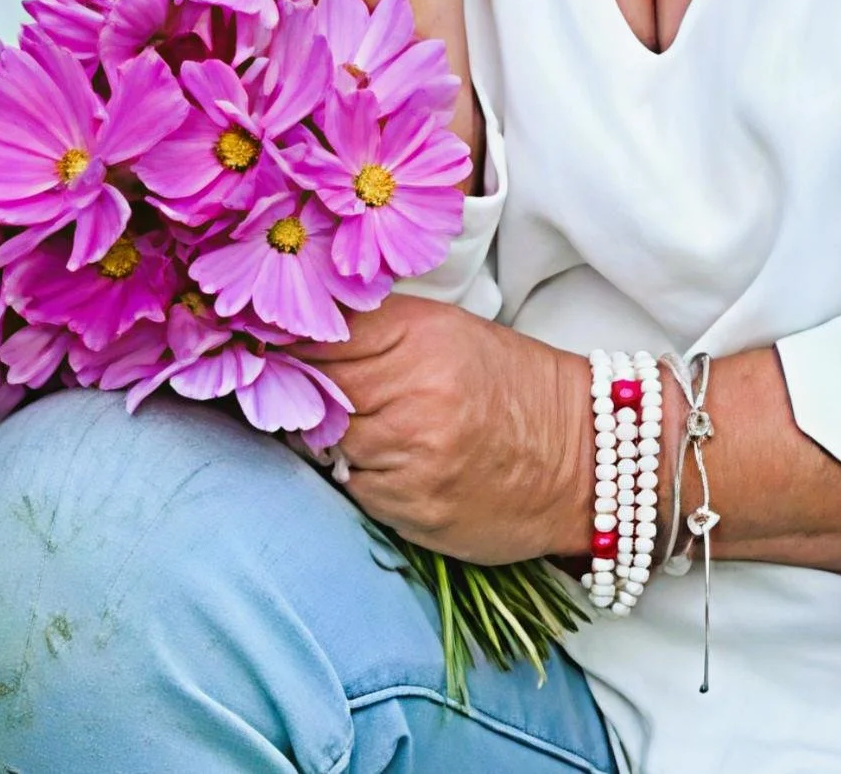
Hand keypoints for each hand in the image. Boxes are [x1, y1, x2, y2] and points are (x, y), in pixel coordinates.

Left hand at [301, 294, 592, 563]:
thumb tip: (289, 333)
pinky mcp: (414, 511)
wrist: (579, 457)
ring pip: (323, 442)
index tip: (261, 338)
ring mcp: (413, 458)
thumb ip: (375, 329)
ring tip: (359, 421)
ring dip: (325, 434)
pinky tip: (386, 460)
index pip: (320, 333)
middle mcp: (414, 394)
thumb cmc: (509, 384)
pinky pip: (351, 487)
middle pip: (312, 388)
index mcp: (422, 335)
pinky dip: (356, 473)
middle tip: (288, 382)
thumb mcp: (447, 331)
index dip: (285, 338)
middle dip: (295, 386)